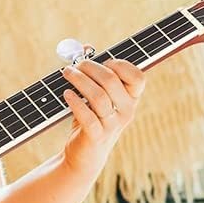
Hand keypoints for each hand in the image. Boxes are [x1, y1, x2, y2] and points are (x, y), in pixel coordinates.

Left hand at [60, 58, 145, 179]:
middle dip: (90, 68)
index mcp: (130, 99)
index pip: (137, 77)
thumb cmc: (89, 120)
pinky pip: (88, 116)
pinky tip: (66, 94)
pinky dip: (75, 102)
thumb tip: (86, 47)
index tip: (101, 62)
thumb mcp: (93, 96)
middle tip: (74, 65)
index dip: (120, 65)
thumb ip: (93, 72)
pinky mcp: (97, 136)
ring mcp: (113, 125)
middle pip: (112, 81)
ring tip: (66, 74)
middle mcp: (126, 111)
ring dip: (79, 81)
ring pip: (98, 97)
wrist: (83, 156)